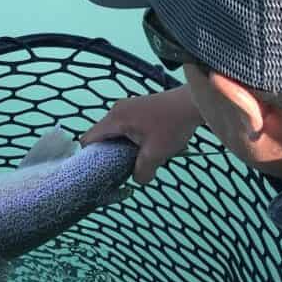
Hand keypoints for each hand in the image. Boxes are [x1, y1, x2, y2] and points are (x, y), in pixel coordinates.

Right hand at [81, 86, 202, 184]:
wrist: (194, 102)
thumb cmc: (173, 125)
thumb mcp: (156, 154)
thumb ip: (142, 172)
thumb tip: (138, 179)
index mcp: (115, 119)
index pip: (88, 138)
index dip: (89, 157)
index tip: (98, 170)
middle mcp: (116, 110)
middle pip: (101, 136)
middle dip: (108, 153)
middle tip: (120, 167)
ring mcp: (127, 107)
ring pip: (115, 132)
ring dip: (122, 146)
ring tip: (135, 157)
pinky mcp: (137, 107)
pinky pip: (125, 126)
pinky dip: (130, 138)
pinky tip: (145, 146)